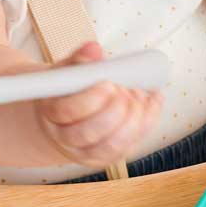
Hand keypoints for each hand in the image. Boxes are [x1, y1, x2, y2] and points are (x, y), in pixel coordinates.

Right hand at [35, 41, 163, 165]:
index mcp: (51, 113)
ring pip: (111, 145)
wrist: (64, 119)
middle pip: (88, 133)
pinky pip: (130, 146)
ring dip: (133, 119)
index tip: (108, 82)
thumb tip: (93, 49)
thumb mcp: (67, 71)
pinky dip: (148, 121)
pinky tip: (154, 100)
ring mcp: (87, 151)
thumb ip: (79, 61)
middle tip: (125, 90)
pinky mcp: (107, 156)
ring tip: (139, 95)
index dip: (90, 98)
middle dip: (114, 110)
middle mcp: (65, 138)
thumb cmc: (67, 90)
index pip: (66, 111)